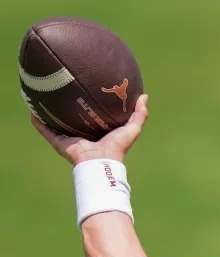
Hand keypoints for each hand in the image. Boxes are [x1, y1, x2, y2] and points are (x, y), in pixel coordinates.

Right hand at [32, 94, 148, 165]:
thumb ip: (139, 114)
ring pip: (56, 122)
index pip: (93, 115)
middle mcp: (82, 134)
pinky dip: (38, 122)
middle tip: (62, 88)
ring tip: (41, 95)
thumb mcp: (132, 129)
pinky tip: (32, 110)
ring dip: (48, 112)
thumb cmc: (117, 147)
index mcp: (98, 131)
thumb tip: (144, 96)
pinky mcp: (59, 143)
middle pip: (72, 117)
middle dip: (67, 106)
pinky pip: (45, 130)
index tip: (88, 88)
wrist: (101, 162)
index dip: (90, 103)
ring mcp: (69, 138)